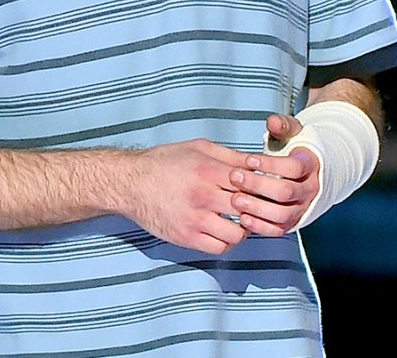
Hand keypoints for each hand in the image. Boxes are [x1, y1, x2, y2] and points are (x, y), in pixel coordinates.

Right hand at [120, 139, 253, 254]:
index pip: (252, 182)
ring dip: (244, 229)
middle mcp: (203, 196)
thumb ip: (230, 156)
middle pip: (249, 208)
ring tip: (241, 221)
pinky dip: (227, 242)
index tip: (266, 189)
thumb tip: (259, 162)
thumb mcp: (198, 148)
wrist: (130, 184)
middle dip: (259, 209)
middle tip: (259, 207)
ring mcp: (195, 220)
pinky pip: (220, 248)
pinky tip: (225, 231)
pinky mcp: (187, 237)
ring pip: (238, 234)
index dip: (264, 187)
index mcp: (208, 170)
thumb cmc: (164, 162)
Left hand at [228, 113, 321, 235]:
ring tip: (235, 198)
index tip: (250, 159)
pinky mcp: (291, 222)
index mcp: (311, 166)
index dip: (270, 164)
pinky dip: (260, 225)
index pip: (294, 168)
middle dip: (257, 185)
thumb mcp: (293, 133)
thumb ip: (283, 126)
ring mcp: (301, 208)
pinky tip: (243, 217)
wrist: (310, 174)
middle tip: (235, 177)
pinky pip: (278, 229)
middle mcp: (310, 190)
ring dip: (256, 208)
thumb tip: (273, 122)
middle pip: (285, 192)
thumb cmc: (296, 153)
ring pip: (282, 214)